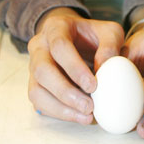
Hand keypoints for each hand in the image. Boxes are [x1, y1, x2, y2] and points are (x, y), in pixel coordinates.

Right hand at [28, 7, 123, 124]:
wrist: (77, 37)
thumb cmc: (94, 35)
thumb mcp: (109, 32)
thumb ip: (110, 46)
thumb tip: (105, 67)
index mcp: (56, 27)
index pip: (60, 46)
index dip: (74, 67)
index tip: (94, 85)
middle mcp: (39, 45)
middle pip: (42, 70)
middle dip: (65, 92)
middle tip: (89, 106)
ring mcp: (33, 65)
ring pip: (36, 90)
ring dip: (60, 107)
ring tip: (86, 116)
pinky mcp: (35, 84)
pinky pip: (39, 102)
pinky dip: (58, 112)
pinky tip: (78, 116)